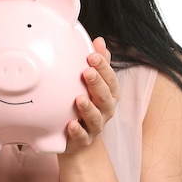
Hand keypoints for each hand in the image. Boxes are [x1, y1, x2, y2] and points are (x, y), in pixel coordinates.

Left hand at [63, 36, 119, 153]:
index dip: (103, 67)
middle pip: (105, 97)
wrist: (80, 141)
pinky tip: (70, 124)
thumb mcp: (94, 84)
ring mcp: (95, 126)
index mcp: (109, 94)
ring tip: (79, 99)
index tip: (92, 55)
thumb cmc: (87, 106)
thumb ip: (99, 63)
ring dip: (88, 108)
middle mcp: (105, 110)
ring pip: (96, 117)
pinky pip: (82, 137)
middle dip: (97, 84)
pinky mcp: (83, 140)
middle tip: (87, 72)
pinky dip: (77, 131)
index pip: (110, 79)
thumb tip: (99, 40)